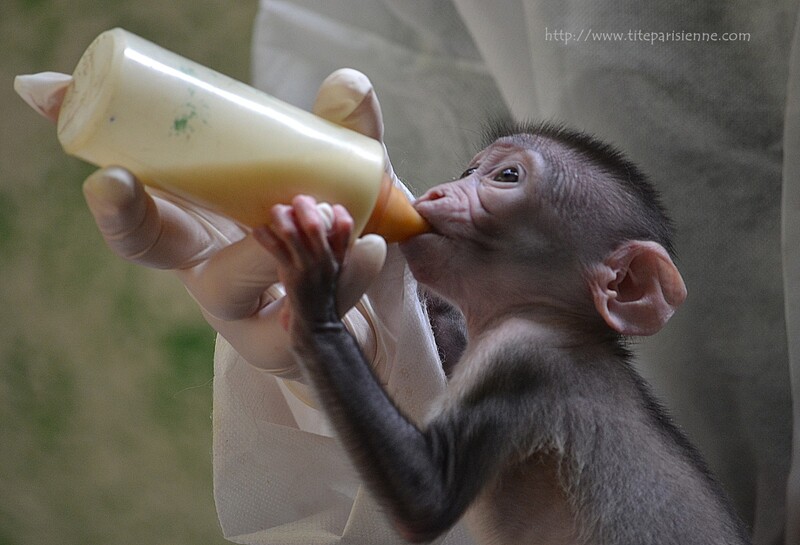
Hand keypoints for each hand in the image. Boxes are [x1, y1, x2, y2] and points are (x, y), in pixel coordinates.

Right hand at [81, 69, 390, 377]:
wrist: (339, 283)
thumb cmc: (299, 212)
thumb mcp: (301, 168)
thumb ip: (327, 128)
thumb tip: (350, 83)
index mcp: (191, 240)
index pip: (140, 236)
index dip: (120, 213)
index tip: (112, 179)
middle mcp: (218, 286)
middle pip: (215, 286)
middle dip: (253, 257)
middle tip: (282, 216)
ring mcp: (260, 326)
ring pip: (274, 318)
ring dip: (308, 267)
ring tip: (336, 221)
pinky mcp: (302, 344)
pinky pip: (322, 321)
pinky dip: (349, 279)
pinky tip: (370, 247)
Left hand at [253, 196, 354, 335]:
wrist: (317, 325)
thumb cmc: (321, 294)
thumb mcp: (334, 272)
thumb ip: (333, 252)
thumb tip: (325, 228)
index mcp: (339, 258)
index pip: (345, 230)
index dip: (339, 215)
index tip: (332, 207)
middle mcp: (326, 261)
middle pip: (316, 226)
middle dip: (305, 208)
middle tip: (298, 199)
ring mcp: (308, 269)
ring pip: (293, 235)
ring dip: (282, 218)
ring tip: (276, 210)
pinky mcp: (292, 277)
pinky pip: (276, 251)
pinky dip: (266, 238)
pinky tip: (258, 230)